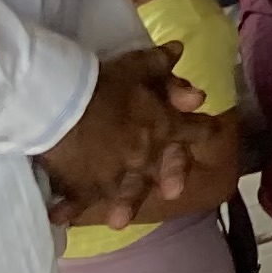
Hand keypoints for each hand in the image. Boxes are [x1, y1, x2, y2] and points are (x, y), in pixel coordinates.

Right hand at [40, 48, 194, 228]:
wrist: (60, 104)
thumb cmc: (103, 82)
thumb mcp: (136, 66)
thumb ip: (160, 64)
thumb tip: (181, 50)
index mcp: (161, 125)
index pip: (191, 128)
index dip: (202, 129)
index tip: (211, 131)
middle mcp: (143, 154)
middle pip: (162, 167)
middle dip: (171, 175)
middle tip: (174, 192)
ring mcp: (114, 174)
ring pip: (123, 191)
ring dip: (123, 204)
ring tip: (119, 222)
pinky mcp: (82, 185)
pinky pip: (77, 201)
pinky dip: (69, 209)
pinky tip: (60, 218)